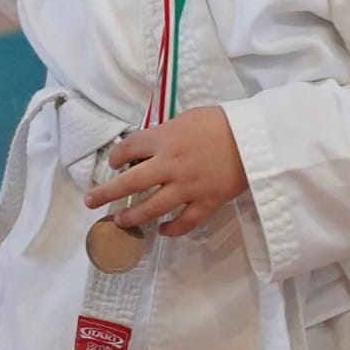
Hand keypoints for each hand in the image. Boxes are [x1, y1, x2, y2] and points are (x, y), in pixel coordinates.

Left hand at [84, 107, 248, 237]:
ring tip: (119, 221)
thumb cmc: (224, 121)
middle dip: (105, 194)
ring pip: (150, 209)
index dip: (116, 156)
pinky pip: (183, 223)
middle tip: (91, 201)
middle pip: (128, 184)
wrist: (258, 136)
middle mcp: (169, 166)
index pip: (128, 149)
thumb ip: (168, 133)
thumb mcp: (189, 118)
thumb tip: (151, 147)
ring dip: (131, 217)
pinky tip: (162, 230)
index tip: (114, 162)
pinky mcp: (206, 202)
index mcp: (165, 139)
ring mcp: (187, 187)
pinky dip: (170, 230)